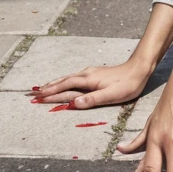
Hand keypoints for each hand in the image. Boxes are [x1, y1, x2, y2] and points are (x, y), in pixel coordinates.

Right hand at [27, 59, 150, 108]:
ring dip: (54, 83)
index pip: (65, 86)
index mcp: (88, 80)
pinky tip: (63, 83)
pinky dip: (63, 81)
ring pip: (67, 78)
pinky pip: (73, 78)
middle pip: (63, 81)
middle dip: (48, 87)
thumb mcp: (111, 95)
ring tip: (43, 88)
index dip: (51, 92)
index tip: (38, 97)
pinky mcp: (94, 74)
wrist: (139, 69)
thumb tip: (74, 103)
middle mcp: (86, 74)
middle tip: (33, 93)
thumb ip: (92, 99)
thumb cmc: (127, 84)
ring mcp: (90, 73)